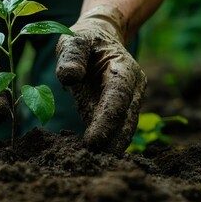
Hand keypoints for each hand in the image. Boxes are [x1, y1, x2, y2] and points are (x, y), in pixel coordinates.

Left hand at [56, 6, 146, 155]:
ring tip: (94, 163)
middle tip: (93, 161)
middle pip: (126, 118)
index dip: (107, 120)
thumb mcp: (74, 40)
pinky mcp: (115, 109)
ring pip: (124, 127)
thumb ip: (71, 56)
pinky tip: (92, 156)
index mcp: (124, 68)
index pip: (117, 97)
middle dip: (113, 141)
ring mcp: (127, 100)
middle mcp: (131, 87)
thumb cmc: (85, 39)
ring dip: (111, 146)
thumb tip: (69, 77)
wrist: (100, 38)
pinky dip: (106, 142)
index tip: (93, 141)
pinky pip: (113, 128)